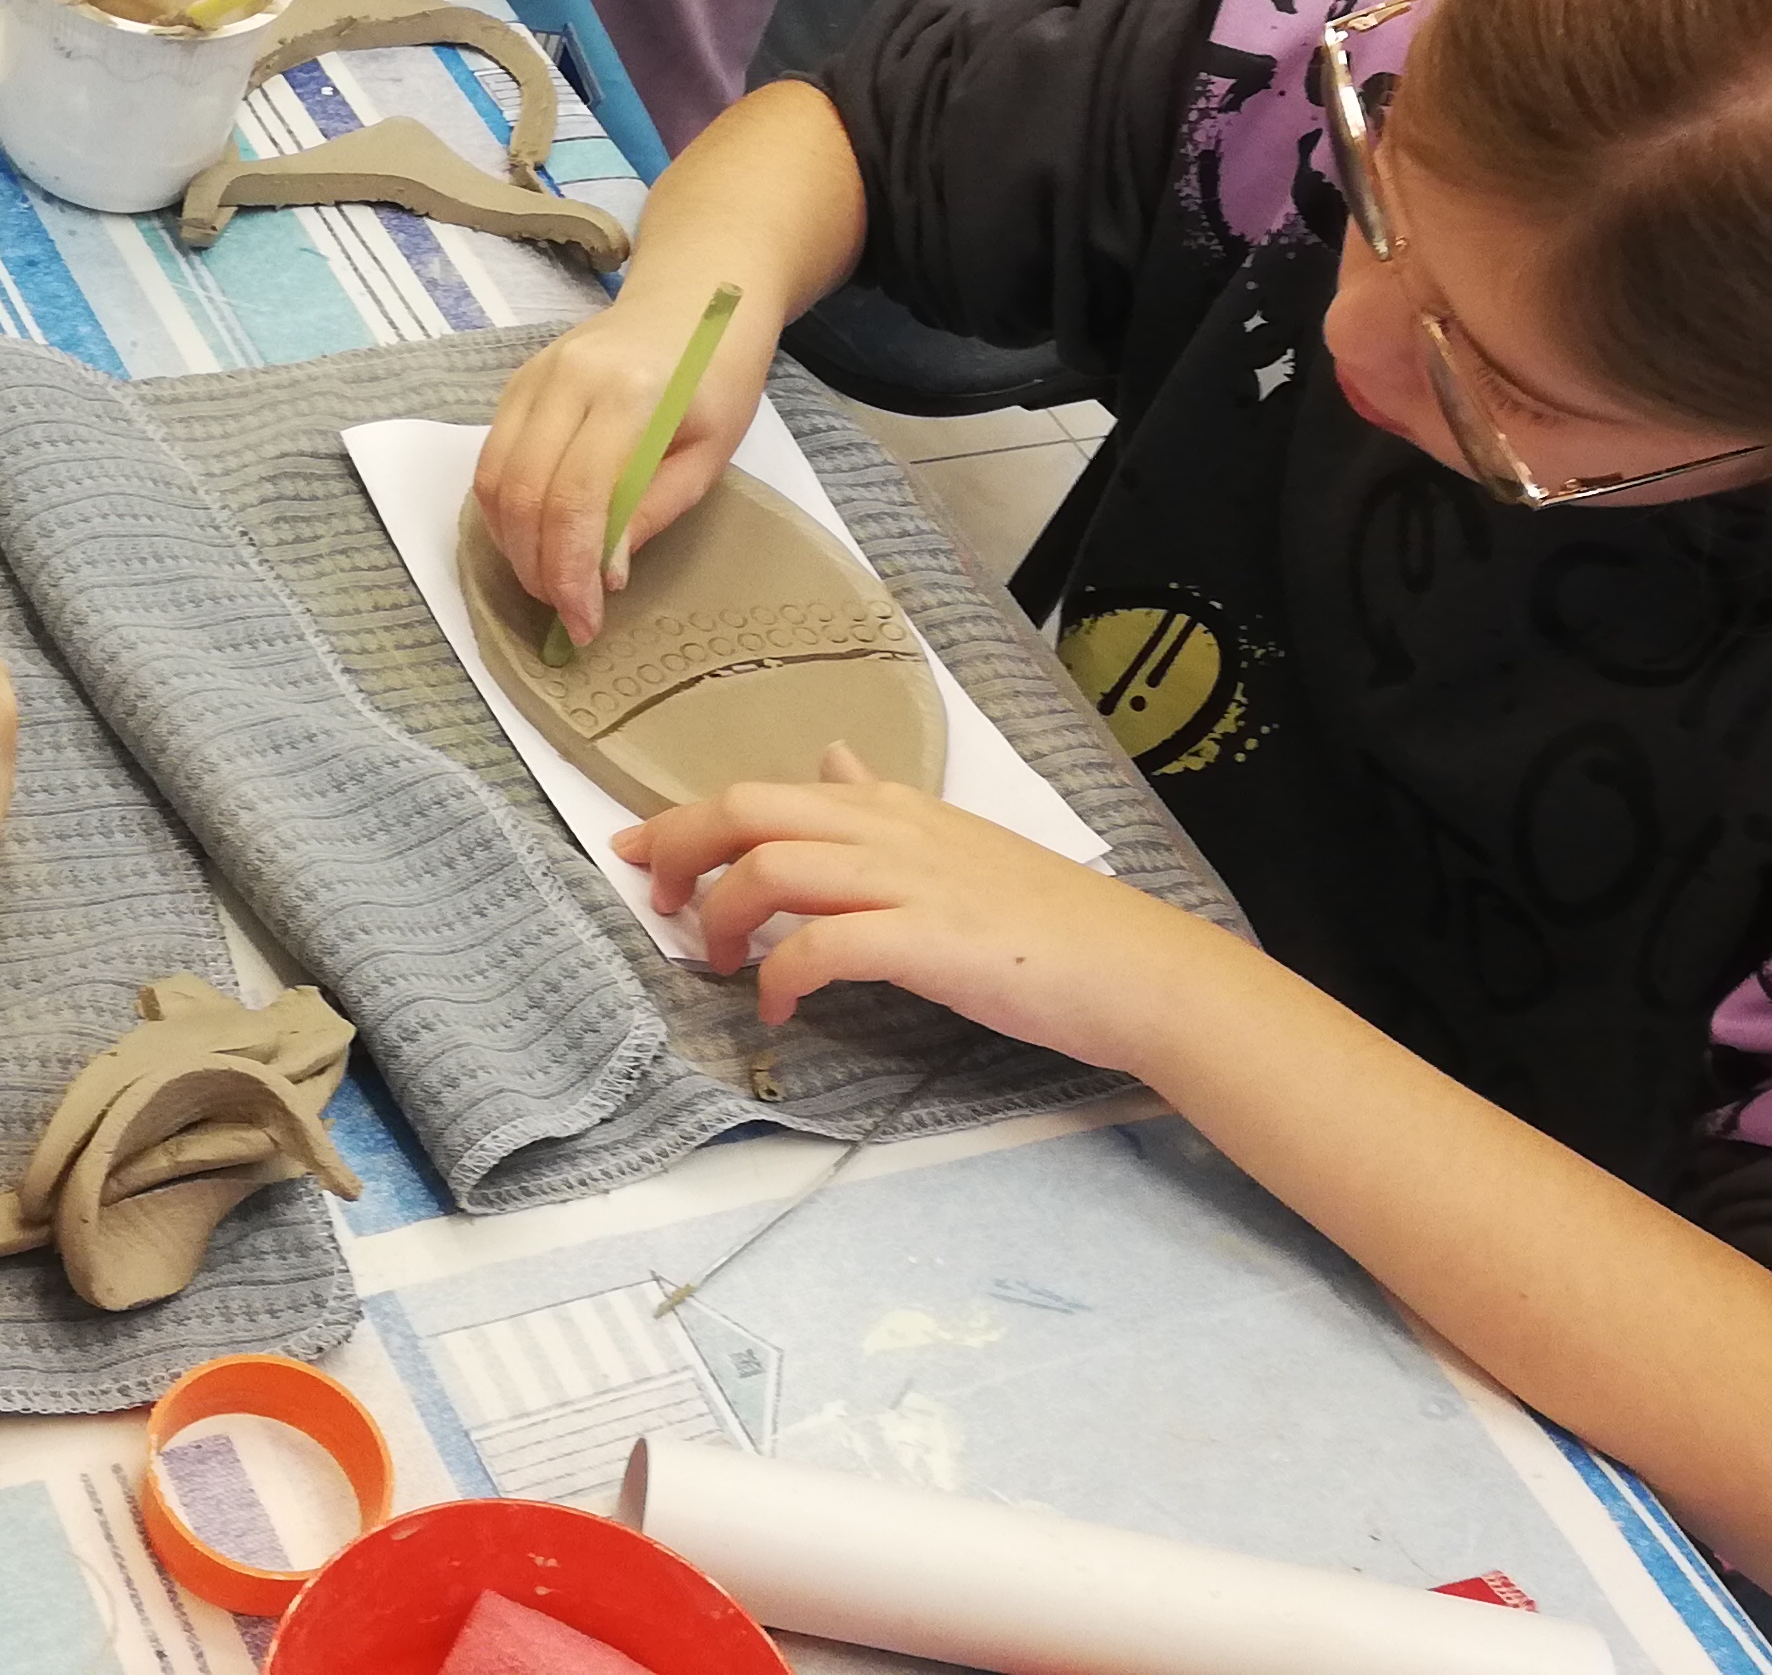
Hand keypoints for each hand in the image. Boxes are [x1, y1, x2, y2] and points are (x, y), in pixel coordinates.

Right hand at [472, 285, 779, 642]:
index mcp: (627, 393)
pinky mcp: (516, 384)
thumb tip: (603, 575)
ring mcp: (531, 377)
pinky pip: (492, 460)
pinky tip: (536, 539)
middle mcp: (566, 379)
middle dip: (537, 568)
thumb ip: (653, 510)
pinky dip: (506, 512)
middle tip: (566, 611)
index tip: (585, 622)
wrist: (693, 295)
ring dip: (514, 545)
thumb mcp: (710, 454)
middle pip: (524, 493)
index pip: (576, 499)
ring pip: (494, 480)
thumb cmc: (716, 376)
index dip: (572, 571)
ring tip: (550, 581)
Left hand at [621, 746, 1259, 1072]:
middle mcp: (892, 830)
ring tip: (718, 962)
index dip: (687, 818)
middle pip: (749, 810)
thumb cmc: (1045, 919)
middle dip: (680, 849)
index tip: (637, 848)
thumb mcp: (955, 842)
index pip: (766, 791)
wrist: (1134, 967)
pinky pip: (822, 945)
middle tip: (658, 900)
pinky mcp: (928, 940)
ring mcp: (910, 882)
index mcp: (894, 808)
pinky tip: (777, 1009)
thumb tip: (830, 763)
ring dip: (724, 916)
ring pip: (773, 865)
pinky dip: (781, 975)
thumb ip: (884, 807)